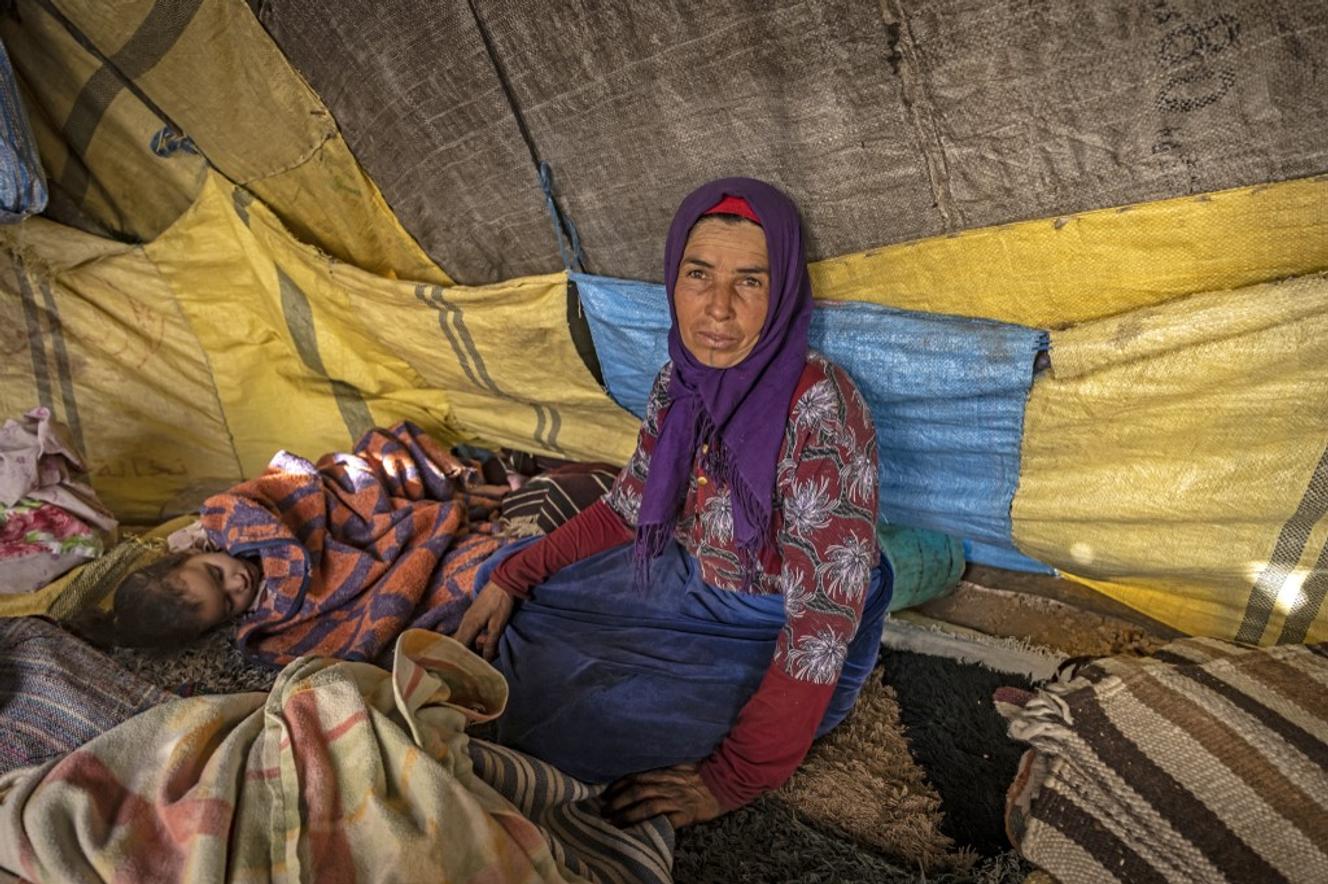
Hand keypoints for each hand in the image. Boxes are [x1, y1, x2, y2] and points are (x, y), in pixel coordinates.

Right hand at [452, 581, 513, 660]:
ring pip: (464, 638)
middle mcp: (465, 622)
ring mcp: (468, 618)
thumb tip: (485, 659)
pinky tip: (481, 644)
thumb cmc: (501, 603)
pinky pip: (469, 632)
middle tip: (470, 666)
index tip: (462, 669)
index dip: (459, 658)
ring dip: (470, 647)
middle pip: (459, 643)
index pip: (458, 646)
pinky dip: (473, 640)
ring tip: (479, 657)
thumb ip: (490, 642)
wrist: (503, 582)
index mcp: (469, 625)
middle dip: (464, 655)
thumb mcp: (498, 624)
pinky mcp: (473, 615)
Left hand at [602, 763, 722, 828]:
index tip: (606, 793)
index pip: (635, 777)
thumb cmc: (703, 771)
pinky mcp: (685, 814)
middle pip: (636, 792)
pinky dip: (650, 826)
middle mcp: (666, 785)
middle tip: (603, 811)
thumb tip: (644, 772)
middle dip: (617, 802)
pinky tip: (639, 833)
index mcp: (664, 772)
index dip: (618, 786)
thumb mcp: (680, 763)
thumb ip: (663, 768)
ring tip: (613, 823)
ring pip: (646, 807)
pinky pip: (665, 821)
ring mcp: (675, 799)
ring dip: (627, 816)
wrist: (726, 780)